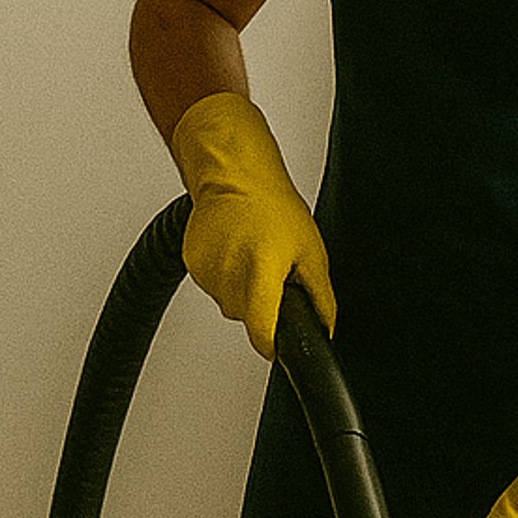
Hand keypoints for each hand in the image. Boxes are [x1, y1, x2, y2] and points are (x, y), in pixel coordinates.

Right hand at [173, 91, 336, 359]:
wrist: (233, 172)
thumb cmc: (272, 203)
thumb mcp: (311, 251)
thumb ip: (319, 297)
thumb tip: (325, 328)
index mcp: (259, 274)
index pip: (261, 334)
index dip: (272, 344)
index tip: (277, 344)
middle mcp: (228, 275)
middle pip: (244, 316)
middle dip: (260, 302)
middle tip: (271, 269)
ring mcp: (206, 270)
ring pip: (227, 300)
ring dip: (241, 286)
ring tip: (252, 251)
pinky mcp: (191, 262)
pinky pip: (212, 283)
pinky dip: (224, 273)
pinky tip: (233, 247)